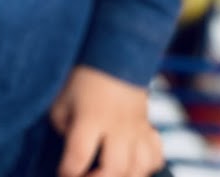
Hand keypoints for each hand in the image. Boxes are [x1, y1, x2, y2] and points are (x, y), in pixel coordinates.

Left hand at [49, 66, 163, 176]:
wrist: (116, 55)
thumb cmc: (83, 78)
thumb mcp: (63, 98)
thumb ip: (62, 126)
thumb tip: (70, 151)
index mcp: (90, 116)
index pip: (78, 155)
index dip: (68, 173)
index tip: (63, 173)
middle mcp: (116, 126)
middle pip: (114, 167)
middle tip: (86, 176)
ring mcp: (136, 129)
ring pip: (138, 167)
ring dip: (123, 176)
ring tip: (107, 172)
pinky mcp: (149, 130)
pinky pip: (156, 156)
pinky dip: (146, 166)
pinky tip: (131, 164)